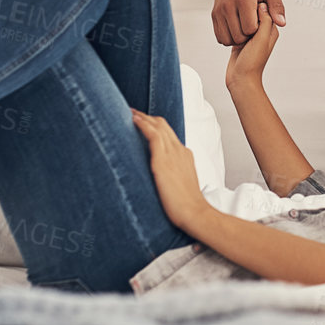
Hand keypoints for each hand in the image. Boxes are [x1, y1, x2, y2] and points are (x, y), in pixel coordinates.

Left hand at [131, 110, 211, 231]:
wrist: (194, 212)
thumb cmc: (187, 204)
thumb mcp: (181, 183)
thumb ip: (172, 173)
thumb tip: (160, 175)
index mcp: (185, 155)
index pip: (168, 133)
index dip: (155, 124)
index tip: (143, 121)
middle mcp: (180, 151)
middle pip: (163, 125)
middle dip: (147, 116)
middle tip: (133, 112)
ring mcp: (172, 155)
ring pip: (158, 127)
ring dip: (143, 117)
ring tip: (130, 113)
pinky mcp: (163, 161)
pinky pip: (153, 136)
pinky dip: (143, 125)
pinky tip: (134, 120)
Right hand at [212, 0, 285, 46]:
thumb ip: (277, 6)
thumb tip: (281, 23)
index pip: (250, 28)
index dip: (259, 28)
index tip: (262, 19)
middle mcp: (228, 5)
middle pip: (239, 36)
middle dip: (249, 34)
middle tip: (255, 23)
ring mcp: (219, 10)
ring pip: (228, 39)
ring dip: (239, 37)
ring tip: (247, 26)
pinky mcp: (214, 14)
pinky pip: (220, 36)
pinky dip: (229, 36)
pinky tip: (239, 27)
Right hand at [225, 1, 278, 88]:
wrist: (240, 80)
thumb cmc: (252, 64)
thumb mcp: (261, 40)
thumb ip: (265, 21)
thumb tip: (263, 5)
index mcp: (269, 29)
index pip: (263, 9)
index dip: (255, 11)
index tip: (250, 17)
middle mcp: (259, 31)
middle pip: (249, 14)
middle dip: (244, 22)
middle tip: (246, 36)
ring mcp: (248, 35)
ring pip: (238, 20)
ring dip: (235, 29)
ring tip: (240, 43)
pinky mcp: (237, 38)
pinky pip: (230, 27)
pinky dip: (229, 33)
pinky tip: (232, 43)